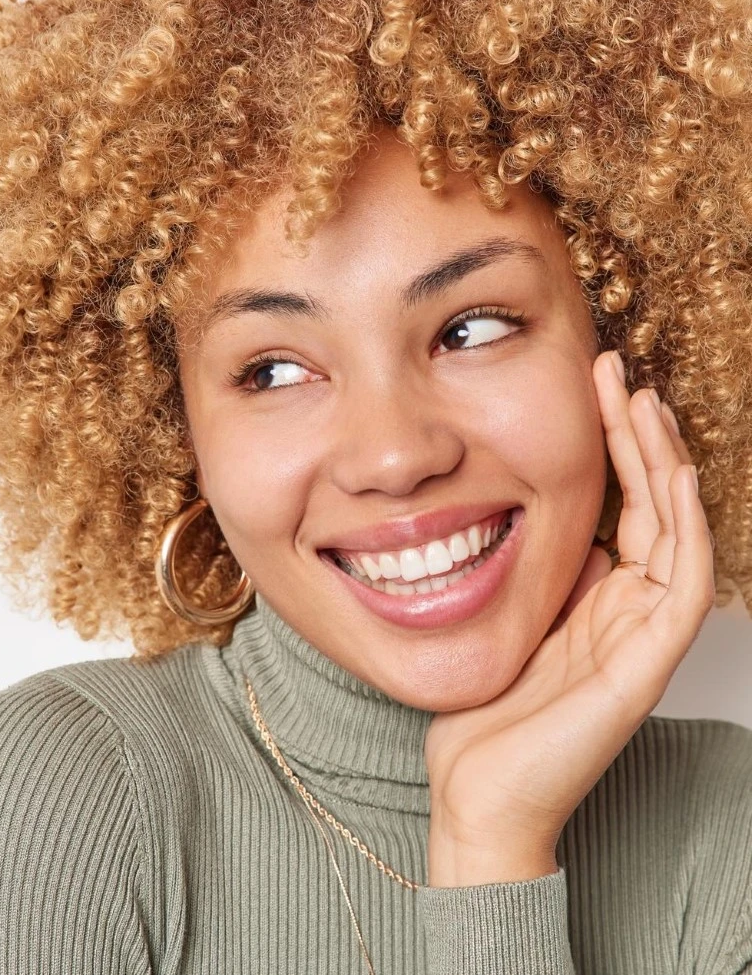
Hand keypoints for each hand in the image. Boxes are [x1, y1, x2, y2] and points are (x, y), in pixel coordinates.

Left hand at [424, 350, 715, 882]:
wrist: (479, 791)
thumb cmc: (487, 711)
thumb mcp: (512, 616)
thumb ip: (544, 572)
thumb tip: (551, 518)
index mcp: (600, 596)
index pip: (623, 503)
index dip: (616, 443)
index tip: (594, 384)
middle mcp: (630, 608)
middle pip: (653, 505)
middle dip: (637, 435)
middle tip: (615, 373)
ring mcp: (643, 635)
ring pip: (676, 531)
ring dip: (663, 464)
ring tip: (641, 402)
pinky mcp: (647, 664)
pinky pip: (682, 584)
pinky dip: (685, 526)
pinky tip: (672, 474)